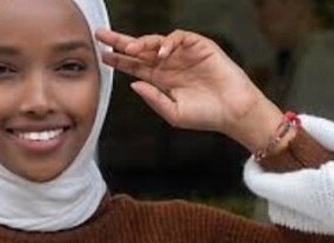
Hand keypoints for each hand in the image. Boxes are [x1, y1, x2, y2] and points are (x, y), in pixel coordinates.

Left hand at [95, 27, 285, 150]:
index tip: (102, 56)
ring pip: (157, 41)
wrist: (232, 112)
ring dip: (142, 43)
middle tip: (101, 35)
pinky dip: (169, 42)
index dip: (118, 61)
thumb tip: (133, 84)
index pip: (135, 67)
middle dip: (121, 42)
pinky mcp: (199, 46)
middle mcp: (169, 64)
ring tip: (130, 48)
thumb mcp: (173, 113)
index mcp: (161, 80)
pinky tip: (161, 53)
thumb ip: (153, 99)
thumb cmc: (205, 117)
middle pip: (140, 50)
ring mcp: (184, 54)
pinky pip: (179, 38)